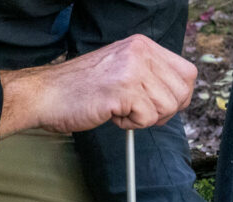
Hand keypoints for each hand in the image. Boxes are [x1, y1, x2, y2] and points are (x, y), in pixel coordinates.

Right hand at [0, 34, 197, 136]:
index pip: (187, 73)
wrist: (45, 94)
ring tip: (120, 109)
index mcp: (142, 45)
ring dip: (144, 118)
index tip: (162, 105)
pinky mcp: (123, 90)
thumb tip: (181, 96)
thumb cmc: (82, 88)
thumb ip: (152, 76)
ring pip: (166, 108)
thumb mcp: (123, 69)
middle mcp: (140, 52)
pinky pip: (147, 118)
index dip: (180, 95)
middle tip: (138, 112)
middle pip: (181, 93)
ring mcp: (132, 69)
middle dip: (164, 111)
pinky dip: (130, 124)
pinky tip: (111, 114)